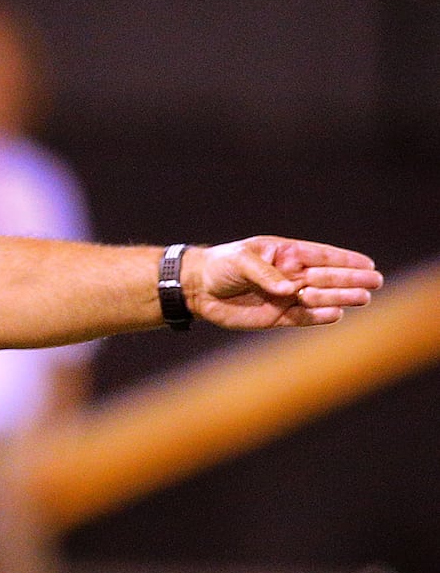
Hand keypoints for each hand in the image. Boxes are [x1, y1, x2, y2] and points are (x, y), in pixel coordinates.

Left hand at [184, 236, 382, 329]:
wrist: (198, 288)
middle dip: (351, 280)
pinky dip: (318, 316)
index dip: (345, 260)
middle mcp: (290, 275)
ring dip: (339, 297)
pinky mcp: (276, 317)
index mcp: (286, 254)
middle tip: (375, 282)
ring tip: (363, 298)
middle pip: (326, 278)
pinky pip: (302, 317)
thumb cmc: (220, 265)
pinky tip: (336, 313)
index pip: (322, 256)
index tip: (368, 264)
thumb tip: (290, 290)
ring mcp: (285, 297)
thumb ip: (266, 274)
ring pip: (319, 297)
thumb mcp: (241, 261)